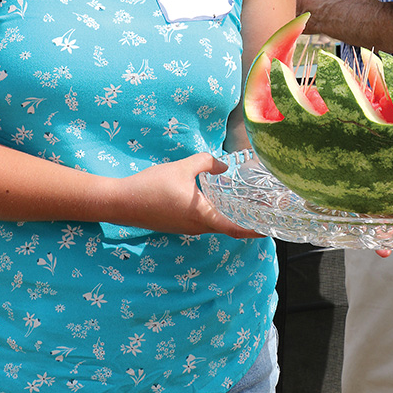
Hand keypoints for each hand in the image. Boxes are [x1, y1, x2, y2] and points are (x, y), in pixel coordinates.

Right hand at [126, 153, 262, 238]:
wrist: (121, 202)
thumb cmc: (152, 186)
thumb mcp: (182, 168)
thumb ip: (206, 163)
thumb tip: (222, 166)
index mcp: (202, 216)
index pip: (235, 228)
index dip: (255, 229)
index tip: (271, 228)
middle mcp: (197, 227)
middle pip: (227, 226)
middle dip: (244, 219)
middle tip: (260, 208)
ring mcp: (185, 228)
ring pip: (213, 223)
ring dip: (227, 215)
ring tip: (240, 202)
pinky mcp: (176, 225)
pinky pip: (201, 221)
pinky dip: (212, 213)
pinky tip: (213, 198)